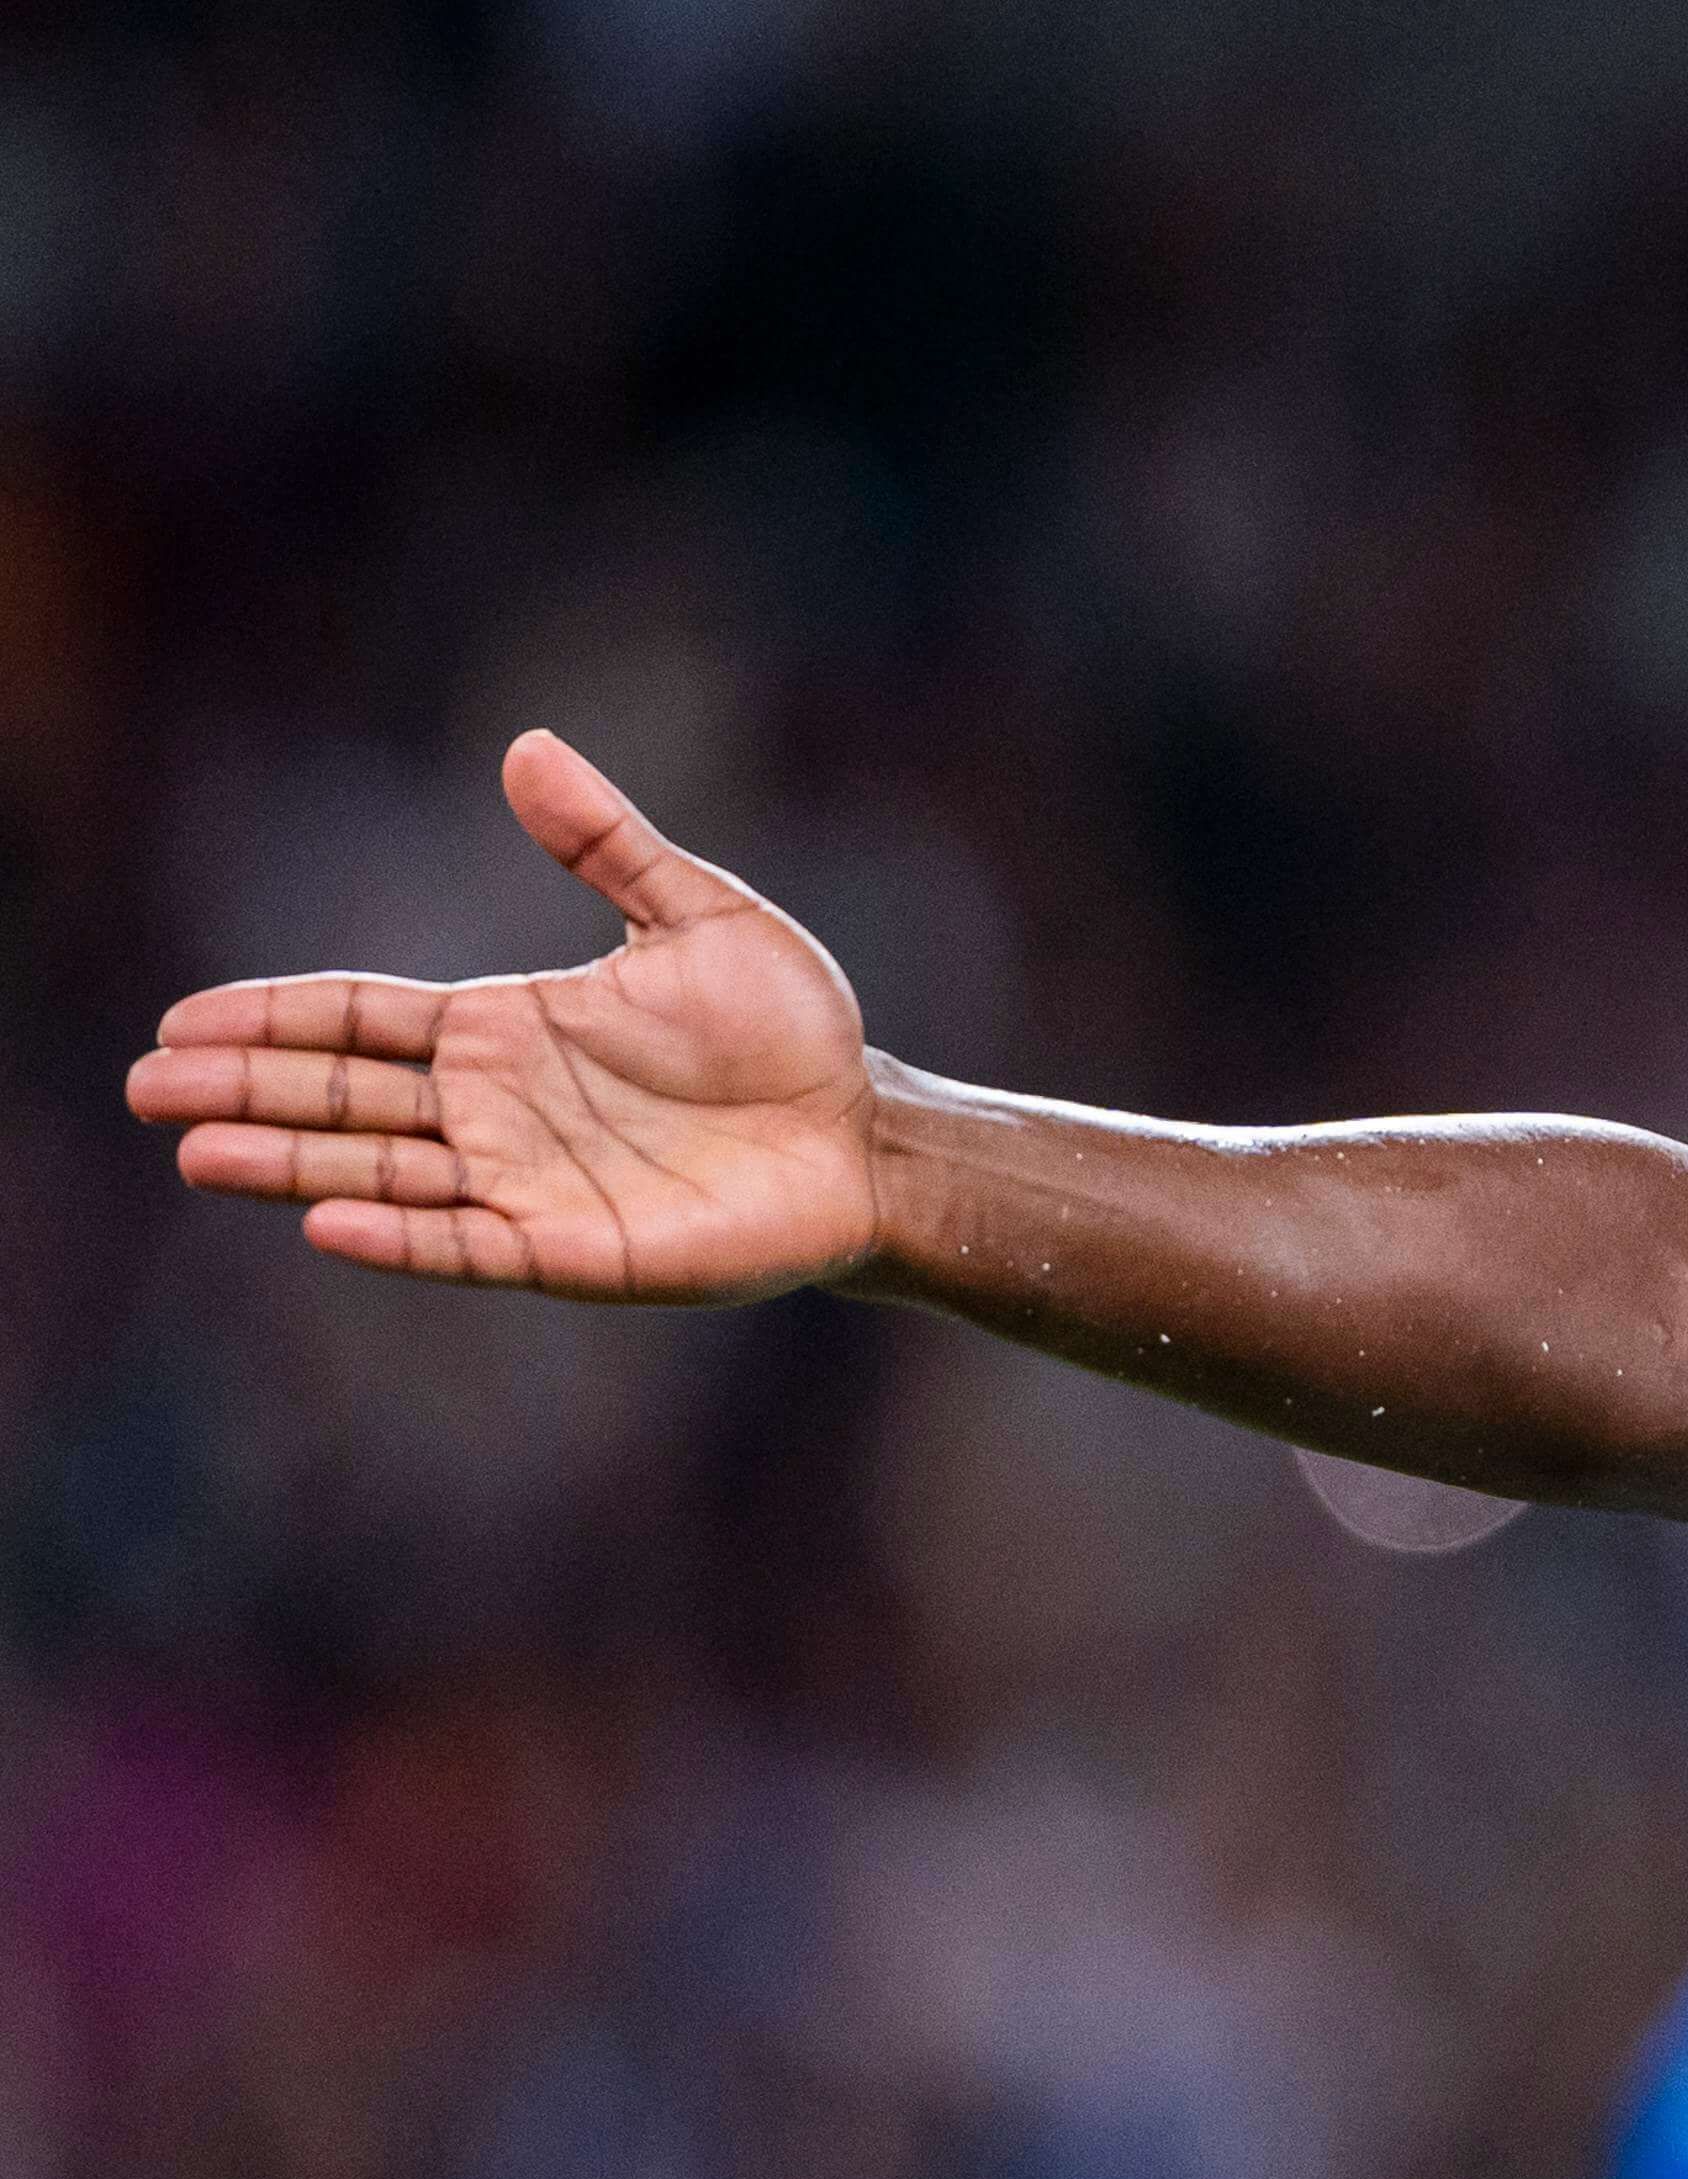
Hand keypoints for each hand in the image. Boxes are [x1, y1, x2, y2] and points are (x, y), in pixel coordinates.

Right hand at [126, 732, 880, 1301]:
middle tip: (147, 1089)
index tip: (181, 1022)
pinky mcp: (575, 1248)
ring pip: (382, 1174)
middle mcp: (498, 1109)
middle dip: (247, 1093)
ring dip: (292, 1166)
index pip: (361, 1022)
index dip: (272, 1021)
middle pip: (344, 1098)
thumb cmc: (790, 1032)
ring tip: (198, 1155)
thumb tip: (527, 747)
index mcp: (508, 1029)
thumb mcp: (700, 916)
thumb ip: (607, 845)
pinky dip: (400, 1238)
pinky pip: (467, 1244)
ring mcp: (529, 1181)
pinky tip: (329, 1224)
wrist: (867, 1134)